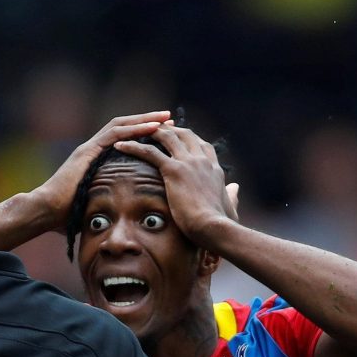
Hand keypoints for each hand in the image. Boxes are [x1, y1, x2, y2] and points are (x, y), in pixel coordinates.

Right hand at [32, 112, 170, 232]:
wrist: (46, 211)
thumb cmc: (65, 215)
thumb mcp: (94, 205)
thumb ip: (105, 204)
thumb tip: (118, 220)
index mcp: (95, 159)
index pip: (122, 139)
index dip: (142, 133)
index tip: (162, 132)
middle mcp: (92, 149)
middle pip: (123, 127)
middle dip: (147, 122)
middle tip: (169, 118)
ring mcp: (89, 148)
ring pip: (121, 125)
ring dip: (144, 120)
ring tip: (165, 117)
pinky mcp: (87, 151)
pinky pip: (114, 134)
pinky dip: (134, 129)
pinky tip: (152, 127)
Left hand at [114, 125, 236, 247]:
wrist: (214, 227)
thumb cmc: (221, 224)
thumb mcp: (230, 206)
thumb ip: (232, 195)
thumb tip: (235, 188)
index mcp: (214, 169)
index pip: (202, 145)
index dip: (189, 140)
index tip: (179, 139)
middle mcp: (202, 161)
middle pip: (185, 134)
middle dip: (170, 129)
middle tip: (154, 129)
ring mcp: (188, 163)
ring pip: (167, 137)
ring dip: (150, 132)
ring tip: (135, 132)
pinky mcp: (174, 170)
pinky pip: (150, 152)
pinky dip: (134, 146)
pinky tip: (120, 146)